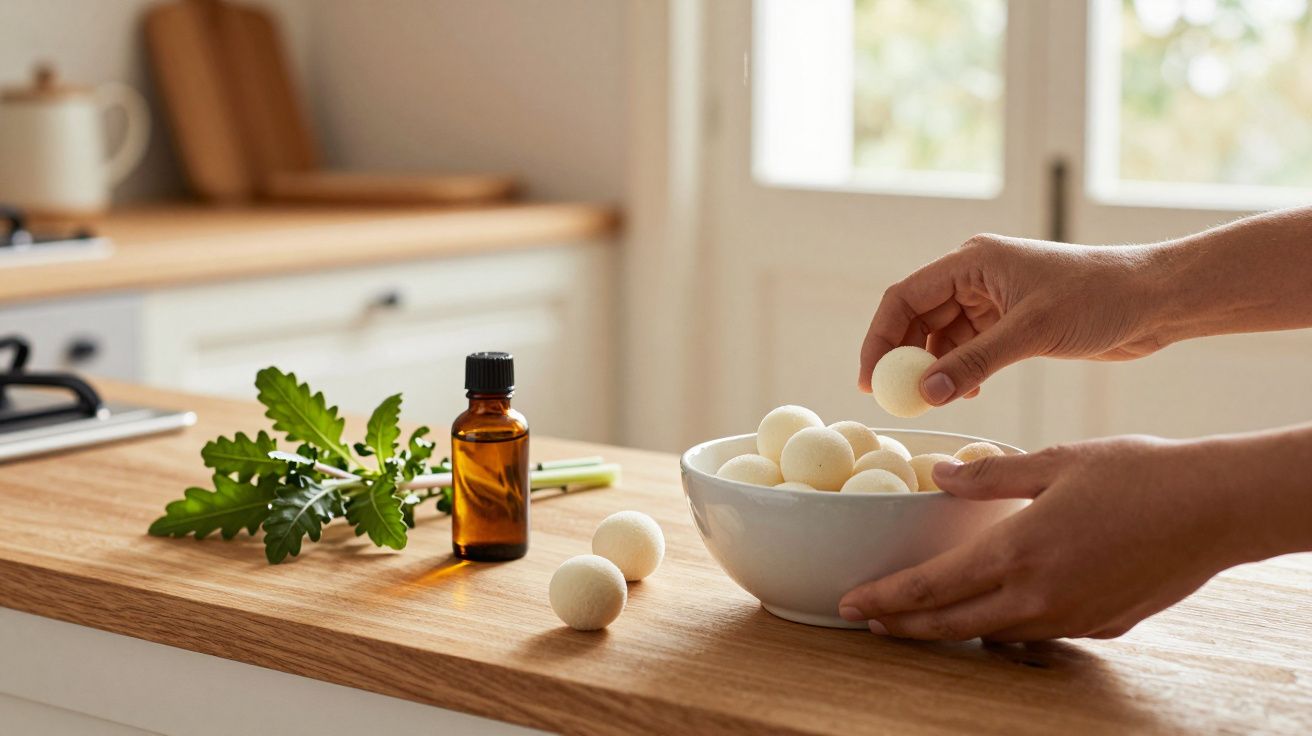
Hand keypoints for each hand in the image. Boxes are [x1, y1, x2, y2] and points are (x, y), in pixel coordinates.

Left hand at [837, 435, 1261, 640]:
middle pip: (952, 625)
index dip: (885, 600)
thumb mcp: (1053, 460)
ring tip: (923, 620)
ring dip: (953, 629)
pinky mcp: (1102, 626)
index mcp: (1016, 551)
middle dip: (905, 627)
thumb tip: (937, 474)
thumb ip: (988, 475)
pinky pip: (1040, 634)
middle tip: (870, 622)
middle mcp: (1038, 596)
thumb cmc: (1137, 473)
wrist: (1217, 506)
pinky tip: (999, 610)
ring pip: (994, 634)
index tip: (851, 604)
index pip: (929, 589)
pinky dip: (1007, 625)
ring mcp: (1072, 618)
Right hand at [858, 235, 1168, 403]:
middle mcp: (976, 277)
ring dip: (935, 370)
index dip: (881, 337)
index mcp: (972, 261)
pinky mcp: (1013, 323)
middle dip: (904, 358)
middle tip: (896, 399)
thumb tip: (926, 394)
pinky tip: (967, 393)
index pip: (905, 297)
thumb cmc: (1098, 298)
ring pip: (942, 338)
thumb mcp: (1031, 332)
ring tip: (937, 401)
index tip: (870, 379)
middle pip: (918, 318)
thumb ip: (974, 362)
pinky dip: (961, 372)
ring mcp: (994, 301)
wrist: (1154, 301)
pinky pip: (969, 349)